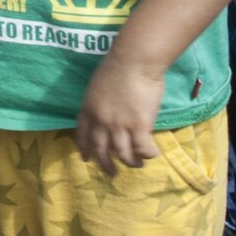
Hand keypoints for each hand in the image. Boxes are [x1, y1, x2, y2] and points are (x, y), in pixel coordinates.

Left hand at [75, 53, 164, 175]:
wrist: (134, 61)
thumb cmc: (117, 67)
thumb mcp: (97, 87)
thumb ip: (98, 103)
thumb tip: (106, 114)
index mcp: (88, 110)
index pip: (82, 135)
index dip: (85, 149)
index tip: (87, 159)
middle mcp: (101, 122)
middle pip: (101, 150)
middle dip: (106, 165)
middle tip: (112, 174)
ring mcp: (119, 126)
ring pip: (123, 154)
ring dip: (131, 163)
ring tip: (137, 164)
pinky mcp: (139, 126)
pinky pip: (142, 149)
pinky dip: (148, 154)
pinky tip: (152, 154)